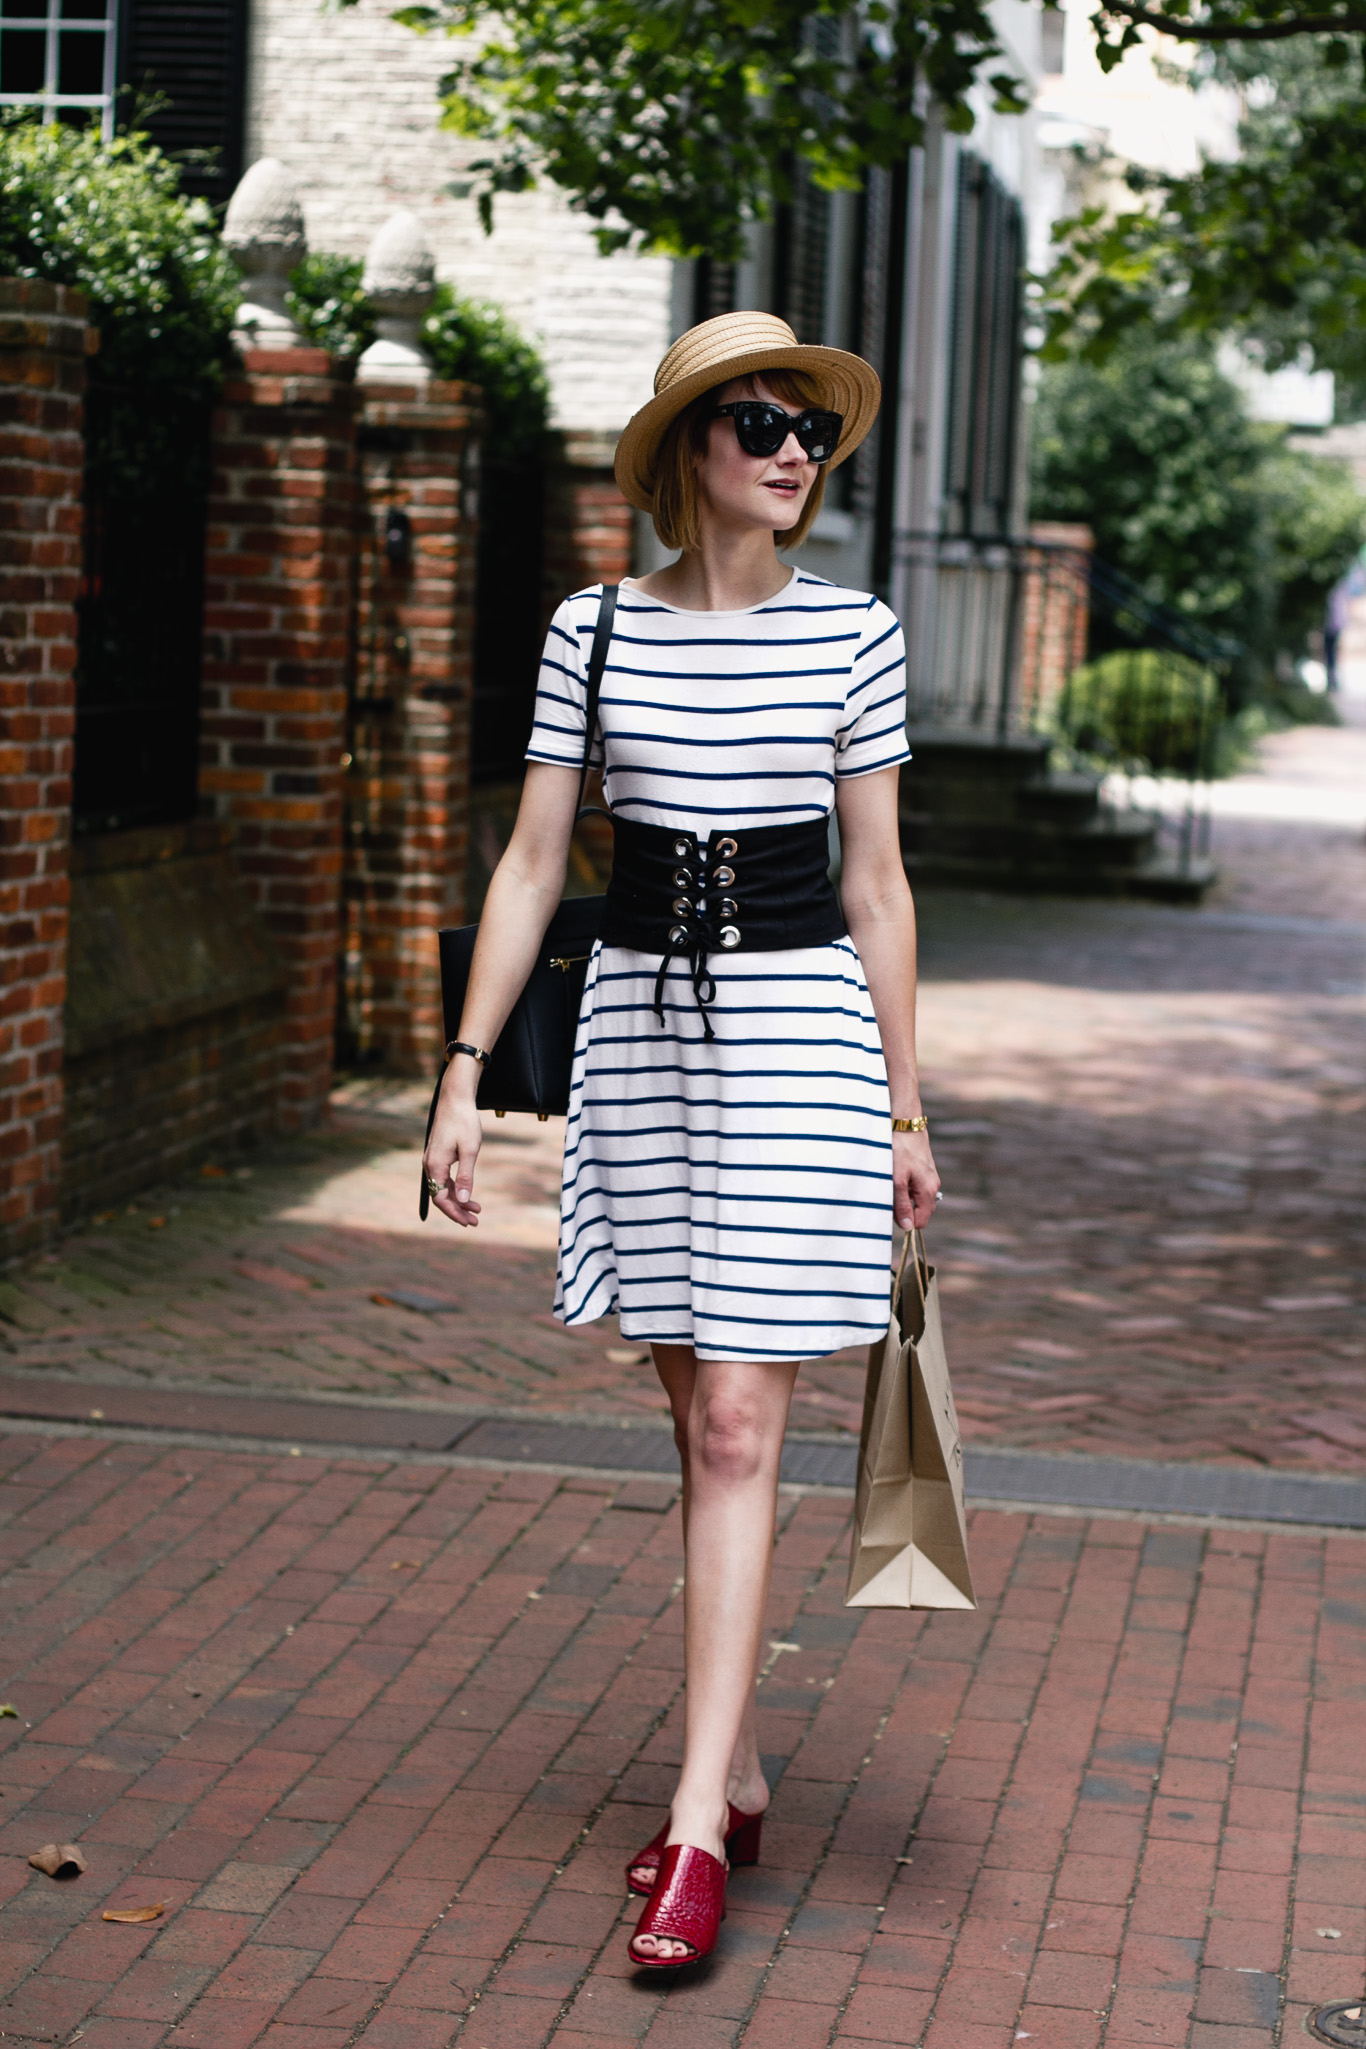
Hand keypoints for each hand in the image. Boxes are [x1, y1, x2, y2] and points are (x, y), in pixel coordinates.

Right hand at [423, 1079, 483, 1227]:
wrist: (455, 1098)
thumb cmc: (464, 1122)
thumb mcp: (470, 1150)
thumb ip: (466, 1176)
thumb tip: (463, 1198)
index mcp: (435, 1165)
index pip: (441, 1198)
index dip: (454, 1212)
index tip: (468, 1221)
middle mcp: (430, 1165)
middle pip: (441, 1196)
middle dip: (458, 1209)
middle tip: (475, 1221)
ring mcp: (433, 1160)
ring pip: (443, 1187)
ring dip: (458, 1199)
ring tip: (476, 1209)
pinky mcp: (438, 1155)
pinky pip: (444, 1178)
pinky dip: (456, 1187)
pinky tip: (466, 1192)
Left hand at [893, 1128, 939, 1231]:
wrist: (906, 1126)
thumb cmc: (900, 1151)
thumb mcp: (897, 1180)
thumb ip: (902, 1204)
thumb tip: (907, 1227)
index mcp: (929, 1191)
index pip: (921, 1221)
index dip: (906, 1221)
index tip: (892, 1211)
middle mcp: (933, 1187)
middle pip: (920, 1211)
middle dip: (905, 1209)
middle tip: (890, 1196)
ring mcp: (930, 1179)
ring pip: (916, 1199)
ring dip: (904, 1198)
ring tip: (892, 1184)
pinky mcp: (924, 1172)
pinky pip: (916, 1188)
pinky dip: (905, 1188)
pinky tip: (897, 1176)